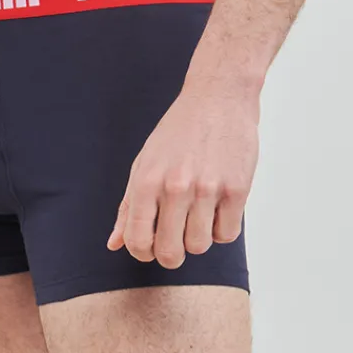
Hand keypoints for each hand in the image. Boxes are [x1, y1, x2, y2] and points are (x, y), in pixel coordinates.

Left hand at [106, 78, 258, 266]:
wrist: (218, 98)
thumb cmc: (179, 131)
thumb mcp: (144, 161)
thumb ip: (128, 205)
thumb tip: (115, 243)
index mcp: (147, 180)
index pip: (138, 241)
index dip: (143, 253)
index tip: (151, 247)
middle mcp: (176, 187)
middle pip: (170, 253)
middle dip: (171, 254)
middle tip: (176, 240)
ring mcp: (208, 189)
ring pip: (200, 246)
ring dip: (198, 238)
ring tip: (198, 214)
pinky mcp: (237, 189)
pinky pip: (226, 234)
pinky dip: (221, 228)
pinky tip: (217, 207)